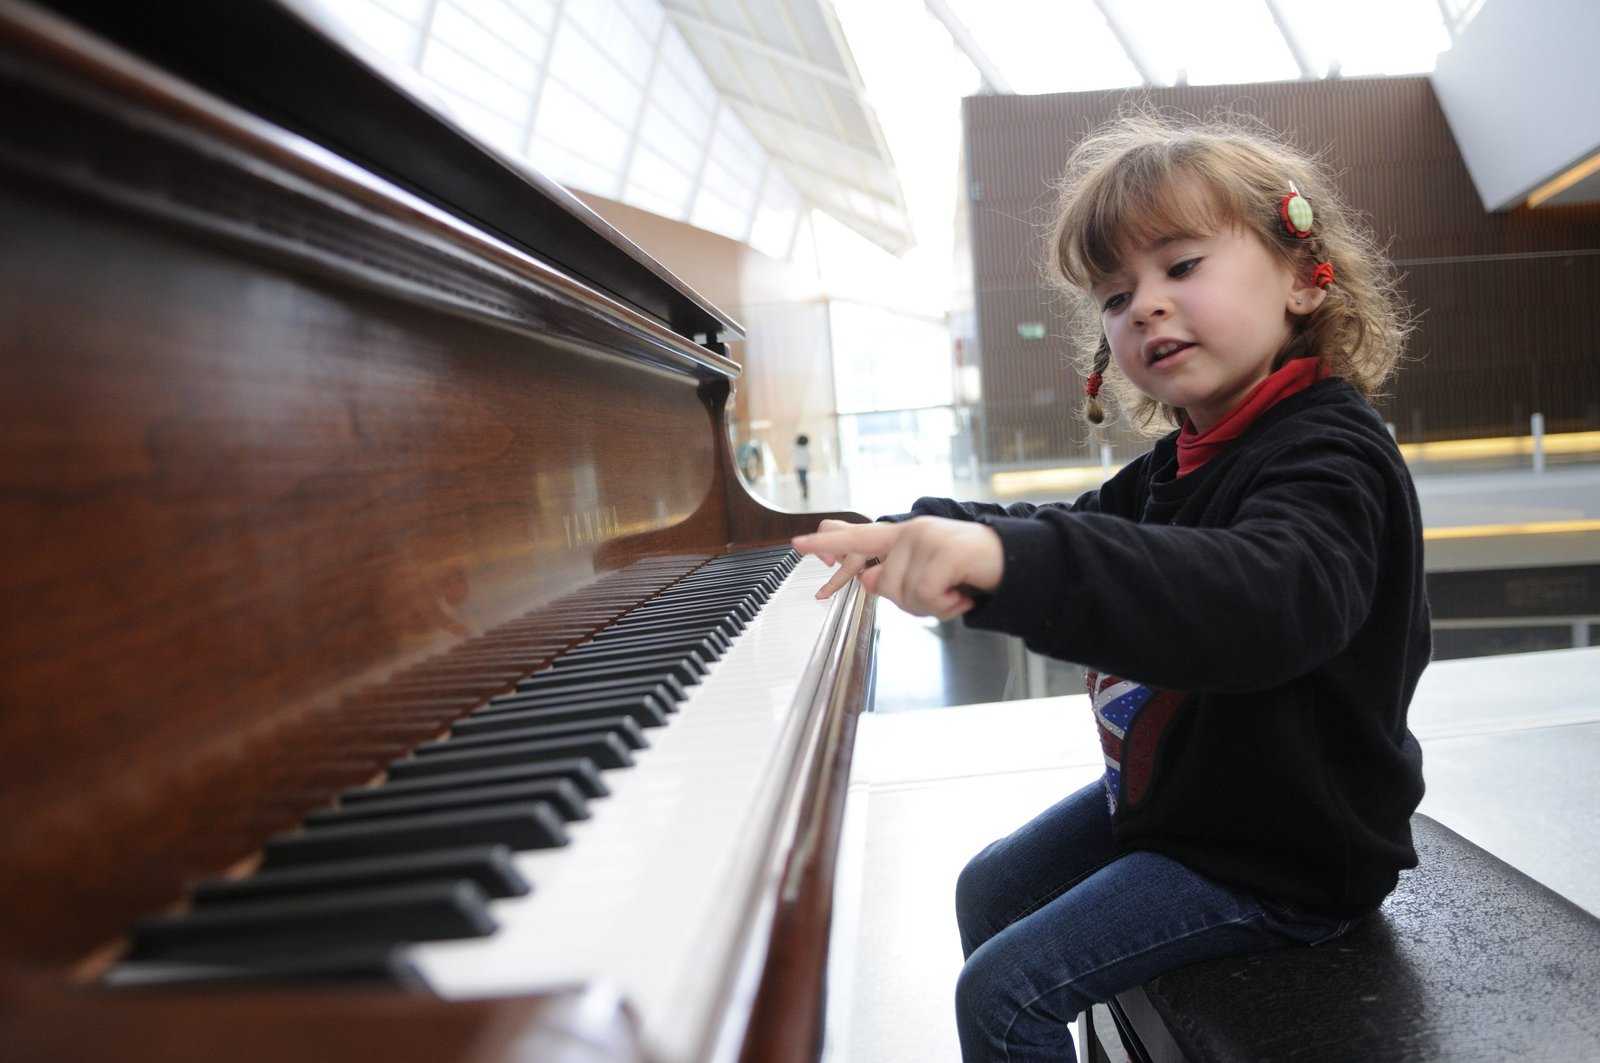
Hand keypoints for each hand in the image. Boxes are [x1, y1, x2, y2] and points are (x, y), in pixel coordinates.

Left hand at [793, 517, 1003, 619]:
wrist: (1010, 562)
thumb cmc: (964, 572)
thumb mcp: (925, 578)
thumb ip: (894, 579)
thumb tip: (869, 581)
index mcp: (901, 538)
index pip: (856, 538)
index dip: (825, 544)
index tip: (795, 544)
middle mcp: (910, 532)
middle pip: (883, 587)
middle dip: (911, 604)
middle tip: (940, 597)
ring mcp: (928, 538)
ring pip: (904, 594)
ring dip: (932, 606)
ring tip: (953, 593)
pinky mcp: (947, 550)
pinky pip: (927, 594)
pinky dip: (945, 605)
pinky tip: (961, 595)